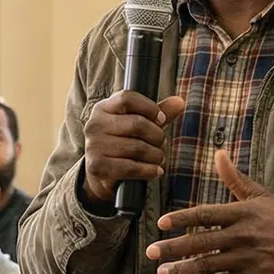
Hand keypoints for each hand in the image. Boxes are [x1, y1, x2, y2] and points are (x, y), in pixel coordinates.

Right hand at [79, 91, 185, 205]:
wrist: (100, 176)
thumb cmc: (122, 144)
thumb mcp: (139, 126)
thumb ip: (158, 113)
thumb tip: (179, 102)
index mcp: (103, 109)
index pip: (127, 98)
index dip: (150, 107)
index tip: (161, 120)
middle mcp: (94, 125)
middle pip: (137, 123)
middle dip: (157, 136)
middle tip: (161, 143)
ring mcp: (94, 146)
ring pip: (137, 148)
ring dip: (156, 155)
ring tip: (158, 158)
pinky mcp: (97, 166)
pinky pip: (131, 167)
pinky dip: (149, 171)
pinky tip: (156, 171)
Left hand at [146, 150, 273, 273]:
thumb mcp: (259, 196)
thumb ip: (234, 178)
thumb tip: (219, 153)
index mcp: (242, 213)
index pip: (206, 214)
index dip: (182, 219)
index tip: (162, 223)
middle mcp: (242, 236)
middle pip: (201, 242)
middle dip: (173, 247)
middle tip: (151, 252)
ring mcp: (246, 259)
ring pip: (208, 265)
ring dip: (182, 269)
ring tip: (162, 272)